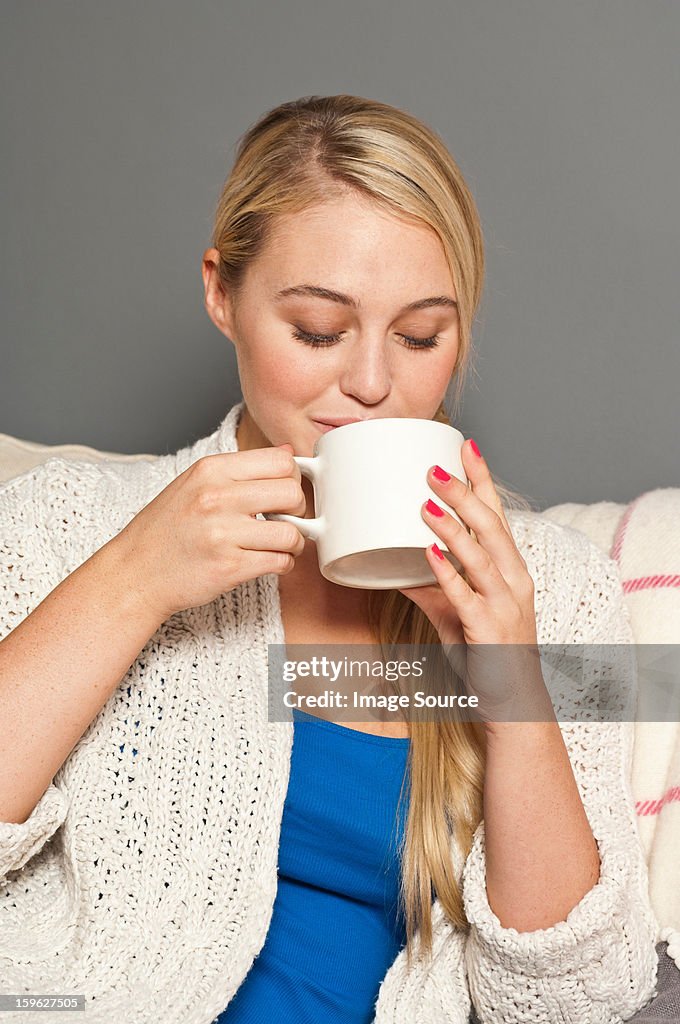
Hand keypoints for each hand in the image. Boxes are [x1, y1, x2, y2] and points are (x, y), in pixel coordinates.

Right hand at [115, 444, 306, 621]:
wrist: (134, 573)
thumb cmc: (165, 530)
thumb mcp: (193, 483)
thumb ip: (240, 469)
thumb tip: (288, 452)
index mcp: (210, 470)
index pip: (280, 460)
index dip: (291, 477)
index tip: (284, 492)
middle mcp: (217, 497)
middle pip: (292, 493)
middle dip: (297, 509)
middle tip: (285, 520)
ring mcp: (223, 534)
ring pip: (292, 532)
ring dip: (294, 542)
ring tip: (279, 545)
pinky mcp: (229, 567)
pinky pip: (280, 561)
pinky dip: (283, 563)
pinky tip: (268, 561)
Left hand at [398, 439, 547, 724]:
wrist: (512, 703)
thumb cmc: (487, 653)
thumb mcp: (457, 613)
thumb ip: (432, 587)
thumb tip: (396, 567)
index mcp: (510, 569)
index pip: (498, 514)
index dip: (482, 479)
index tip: (466, 446)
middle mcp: (514, 580)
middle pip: (491, 526)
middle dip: (464, 493)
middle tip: (433, 468)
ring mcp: (505, 604)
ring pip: (481, 556)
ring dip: (453, 527)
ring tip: (426, 503)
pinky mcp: (490, 629)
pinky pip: (465, 596)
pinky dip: (446, 573)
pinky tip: (428, 554)